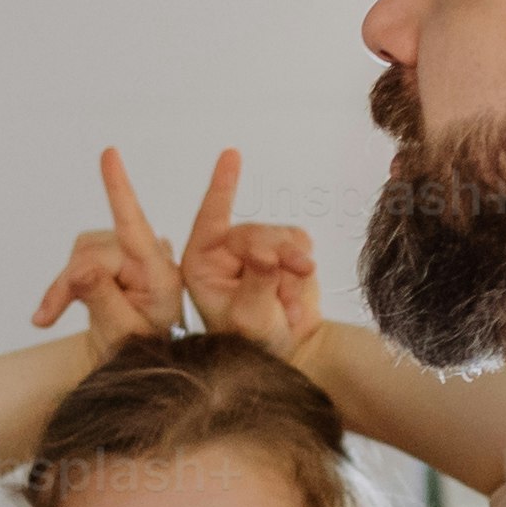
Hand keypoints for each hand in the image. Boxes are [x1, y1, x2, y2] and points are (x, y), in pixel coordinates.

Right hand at [30, 147, 186, 349]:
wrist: (138, 358)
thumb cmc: (139, 350)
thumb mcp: (122, 333)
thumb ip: (102, 299)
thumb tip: (79, 269)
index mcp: (159, 274)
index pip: (135, 227)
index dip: (119, 189)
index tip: (109, 155)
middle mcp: (147, 256)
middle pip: (92, 250)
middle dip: (67, 282)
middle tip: (45, 315)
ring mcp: (129, 254)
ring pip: (80, 253)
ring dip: (64, 284)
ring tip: (57, 314)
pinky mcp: (112, 255)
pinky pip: (77, 258)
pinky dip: (63, 283)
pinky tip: (59, 306)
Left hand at [175, 150, 324, 357]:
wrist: (291, 351)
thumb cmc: (256, 342)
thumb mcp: (251, 318)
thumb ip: (258, 282)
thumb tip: (265, 250)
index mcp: (202, 263)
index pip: (211, 218)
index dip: (222, 186)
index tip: (231, 155)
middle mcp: (224, 250)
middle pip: (254, 231)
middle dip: (278, 253)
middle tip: (300, 271)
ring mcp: (254, 247)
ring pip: (280, 235)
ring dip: (292, 266)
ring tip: (289, 302)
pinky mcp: (282, 247)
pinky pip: (299, 241)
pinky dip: (303, 263)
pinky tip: (296, 290)